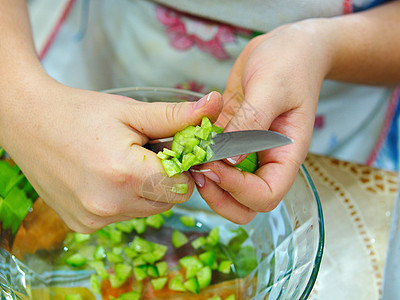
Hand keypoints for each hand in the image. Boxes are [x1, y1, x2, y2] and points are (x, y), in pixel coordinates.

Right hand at [0, 75, 222, 232]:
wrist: (29, 123)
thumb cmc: (80, 113)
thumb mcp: (131, 112)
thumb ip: (176, 116)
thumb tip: (216, 105)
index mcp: (124, 174)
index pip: (182, 186)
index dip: (183, 166)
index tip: (172, 149)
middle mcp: (109, 205)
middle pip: (167, 201)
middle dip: (166, 178)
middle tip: (145, 152)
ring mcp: (94, 219)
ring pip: (147, 209)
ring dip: (146, 189)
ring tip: (123, 162)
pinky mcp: (83, 225)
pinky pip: (124, 215)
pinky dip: (125, 199)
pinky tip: (106, 177)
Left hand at [191, 20, 332, 223]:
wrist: (286, 48)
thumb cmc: (289, 63)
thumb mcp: (272, 88)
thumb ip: (252, 124)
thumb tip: (229, 161)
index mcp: (286, 155)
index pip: (267, 195)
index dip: (239, 190)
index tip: (215, 166)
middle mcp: (267, 160)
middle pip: (246, 204)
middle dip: (220, 196)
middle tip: (198, 170)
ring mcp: (248, 153)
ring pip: (227, 189)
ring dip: (207, 182)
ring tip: (190, 157)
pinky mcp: (231, 140)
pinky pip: (215, 162)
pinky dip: (199, 159)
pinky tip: (187, 142)